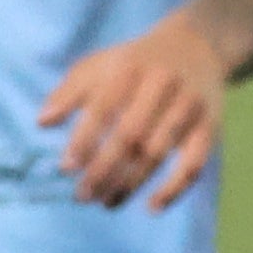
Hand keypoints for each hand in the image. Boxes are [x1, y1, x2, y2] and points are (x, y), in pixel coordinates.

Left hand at [42, 15, 227, 210]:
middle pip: (130, 135)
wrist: (196, 45)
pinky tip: (152, 206)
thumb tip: (42, 122)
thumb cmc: (135, 62)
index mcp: (129, 68)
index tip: (66, 168)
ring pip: (158, 152)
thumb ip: (69, 91)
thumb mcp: (100, 65)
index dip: (83, 140)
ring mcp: (189, 105)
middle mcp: (161, 84)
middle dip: (103, 169)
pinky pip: (194, 164)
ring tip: (106, 203)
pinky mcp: (210, 126)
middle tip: (82, 196)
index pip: (102, 108)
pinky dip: (174, 189)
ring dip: (130, 183)